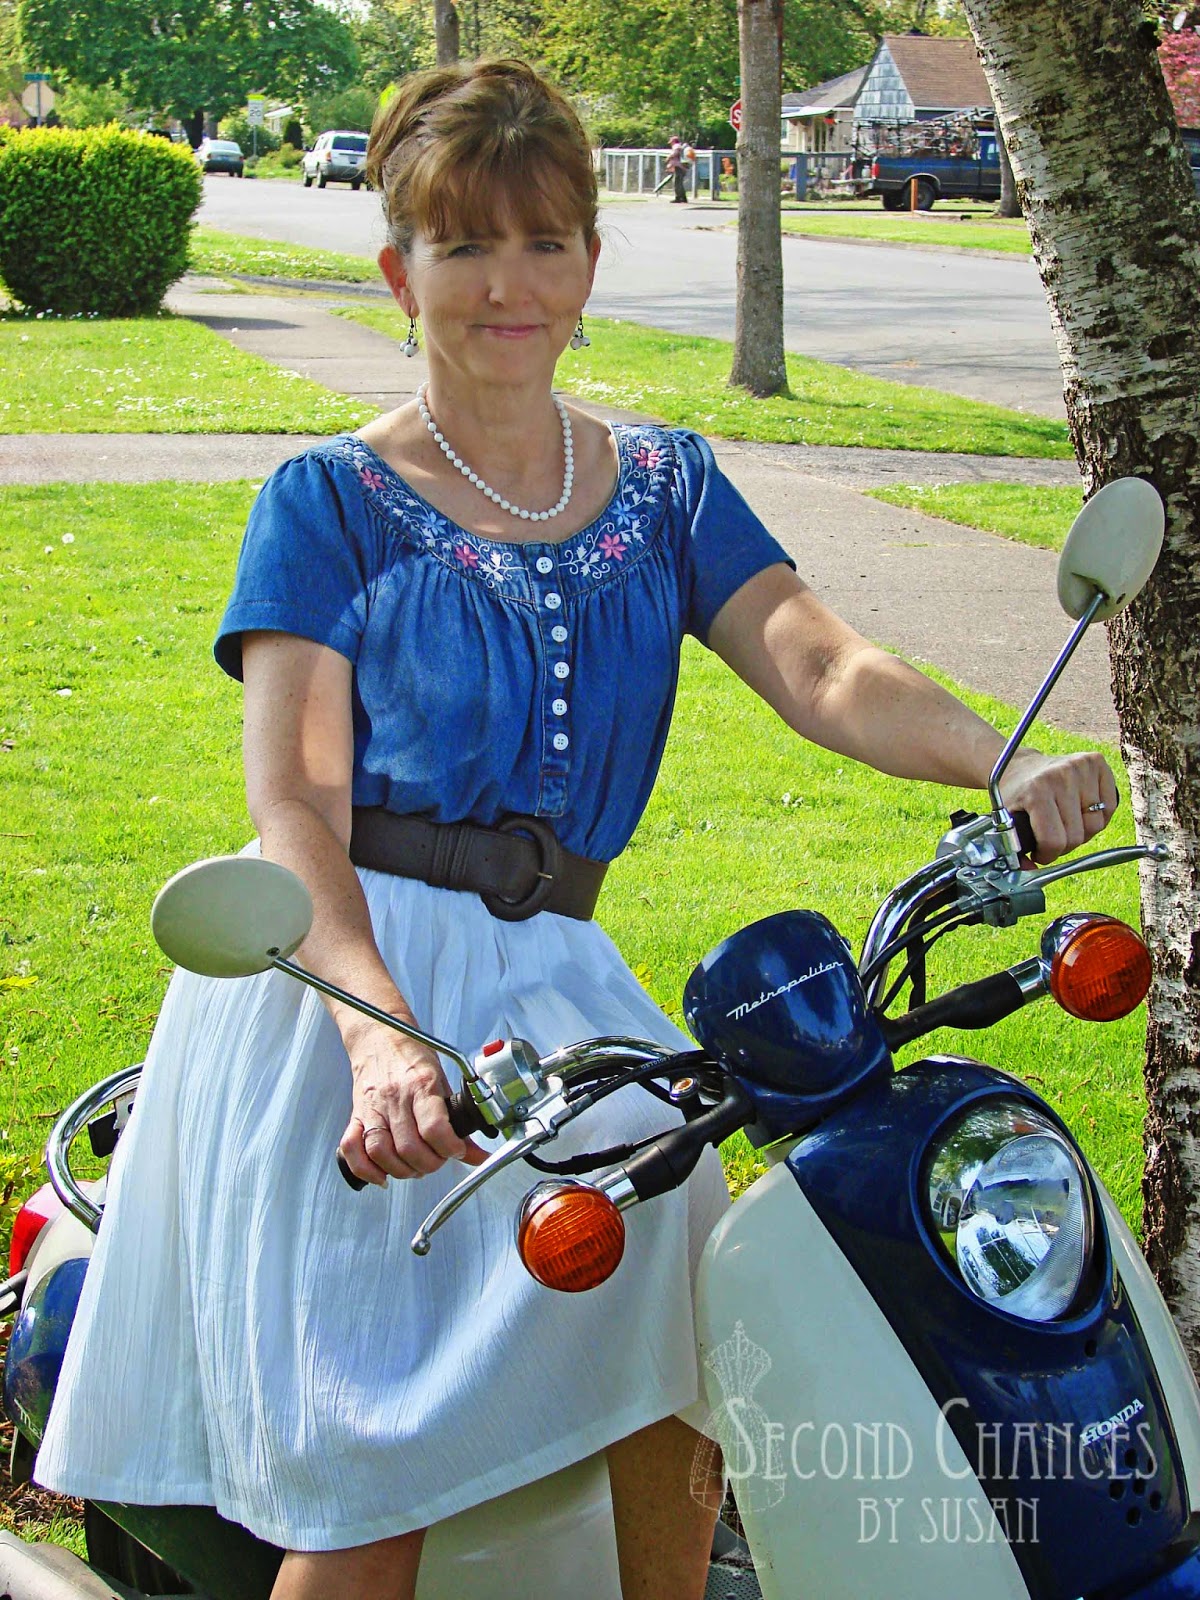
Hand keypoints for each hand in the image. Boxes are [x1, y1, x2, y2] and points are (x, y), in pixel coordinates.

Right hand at [338, 1021, 487, 1185]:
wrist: (380, 1036)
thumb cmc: (412, 1057)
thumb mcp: (443, 1082)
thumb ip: (459, 1120)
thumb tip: (476, 1153)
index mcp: (422, 1085)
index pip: (434, 1128)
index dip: (450, 1149)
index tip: (457, 1151)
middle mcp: (395, 1098)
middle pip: (408, 1148)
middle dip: (429, 1164)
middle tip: (437, 1159)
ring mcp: (373, 1108)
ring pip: (380, 1152)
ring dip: (401, 1170)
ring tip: (414, 1166)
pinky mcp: (356, 1115)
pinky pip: (352, 1149)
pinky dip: (366, 1169)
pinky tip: (382, 1173)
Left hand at [998, 749, 1119, 863]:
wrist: (1022, 766)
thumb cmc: (1016, 796)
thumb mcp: (1007, 822)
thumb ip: (1016, 850)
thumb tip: (1030, 872)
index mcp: (1036, 791)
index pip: (1055, 840)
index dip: (1048, 854)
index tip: (1040, 852)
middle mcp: (1061, 775)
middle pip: (1077, 836)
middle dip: (1063, 845)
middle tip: (1052, 837)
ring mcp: (1081, 766)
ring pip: (1096, 824)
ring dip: (1082, 831)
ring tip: (1065, 823)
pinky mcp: (1096, 762)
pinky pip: (1109, 807)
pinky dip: (1098, 817)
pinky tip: (1080, 811)